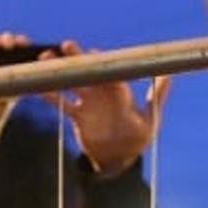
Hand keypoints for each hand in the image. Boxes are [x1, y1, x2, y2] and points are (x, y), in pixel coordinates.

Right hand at [42, 41, 171, 177]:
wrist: (119, 161)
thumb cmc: (137, 139)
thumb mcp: (150, 120)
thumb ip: (156, 98)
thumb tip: (168, 76)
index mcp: (120, 94)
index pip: (109, 74)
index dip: (101, 64)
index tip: (92, 53)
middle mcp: (103, 95)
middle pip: (89, 73)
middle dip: (78, 59)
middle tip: (67, 46)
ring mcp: (89, 104)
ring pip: (72, 84)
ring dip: (61, 73)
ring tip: (46, 59)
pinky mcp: (78, 116)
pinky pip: (62, 104)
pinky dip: (51, 96)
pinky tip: (38, 88)